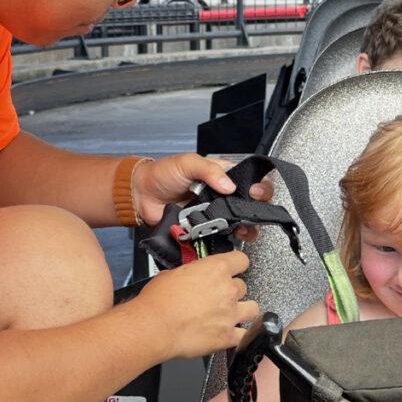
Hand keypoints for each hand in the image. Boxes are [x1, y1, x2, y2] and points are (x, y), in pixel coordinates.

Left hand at [132, 154, 273, 225]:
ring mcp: (215, 213)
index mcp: (221, 174)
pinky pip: (223, 236)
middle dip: (257, 209)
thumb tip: (228, 184)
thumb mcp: (187, 163)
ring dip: (247, 227)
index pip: (250, 179)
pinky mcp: (205, 229)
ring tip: (244, 227)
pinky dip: (229, 238)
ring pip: (241, 222)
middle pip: (250, 203)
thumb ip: (209, 170)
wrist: (142, 196)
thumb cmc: (162, 174)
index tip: (256, 192)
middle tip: (251, 211)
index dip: (259, 186)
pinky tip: (230, 236)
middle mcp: (222, 194)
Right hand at [136, 250, 258, 359]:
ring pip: (253, 309)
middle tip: (219, 296)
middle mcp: (228, 290)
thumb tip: (192, 276)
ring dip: (244, 310)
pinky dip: (241, 335)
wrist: (154, 326)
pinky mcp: (228, 336)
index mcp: (216, 269)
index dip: (237, 264)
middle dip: (233, 291)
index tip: (234, 268)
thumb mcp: (173, 273)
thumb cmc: (158, 301)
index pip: (241, 260)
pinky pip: (246, 335)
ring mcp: (231, 314)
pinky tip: (233, 333)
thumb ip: (192, 273)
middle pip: (243, 286)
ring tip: (232, 314)